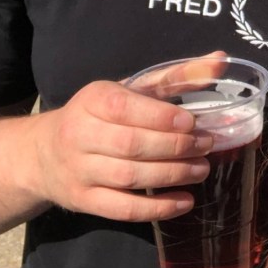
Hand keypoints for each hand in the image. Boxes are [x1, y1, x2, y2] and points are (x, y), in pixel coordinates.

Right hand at [29, 79, 213, 222]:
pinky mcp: (83, 201)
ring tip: (201, 170)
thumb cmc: (100, 114)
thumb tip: (222, 59)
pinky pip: (123, 209)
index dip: (160, 117)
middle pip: (131, 145)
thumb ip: (177, 76)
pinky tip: (185, 201)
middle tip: (206, 146)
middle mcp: (80, 134)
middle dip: (174, 147)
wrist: (44, 152)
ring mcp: (79, 170)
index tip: (192, 123)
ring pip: (129, 177)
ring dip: (171, 175)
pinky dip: (157, 209)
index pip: (125, 107)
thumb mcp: (131, 89)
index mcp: (92, 99)